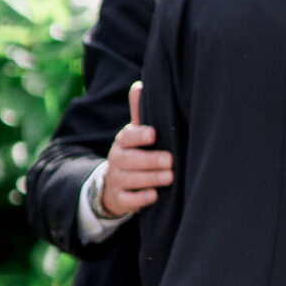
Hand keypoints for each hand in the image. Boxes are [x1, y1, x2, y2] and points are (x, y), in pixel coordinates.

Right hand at [97, 82, 173, 218]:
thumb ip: (139, 113)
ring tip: (169, 177)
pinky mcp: (119, 199)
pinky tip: (154, 196)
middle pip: (129, 160)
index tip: (154, 134)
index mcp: (123, 142)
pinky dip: (140, 199)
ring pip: (130, 179)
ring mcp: (117, 180)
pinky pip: (127, 200)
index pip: (127, 137)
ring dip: (150, 178)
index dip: (139, 135)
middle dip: (150, 160)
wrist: (115, 184)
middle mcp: (117, 160)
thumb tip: (139, 85)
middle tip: (170, 160)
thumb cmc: (135, 153)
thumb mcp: (135, 134)